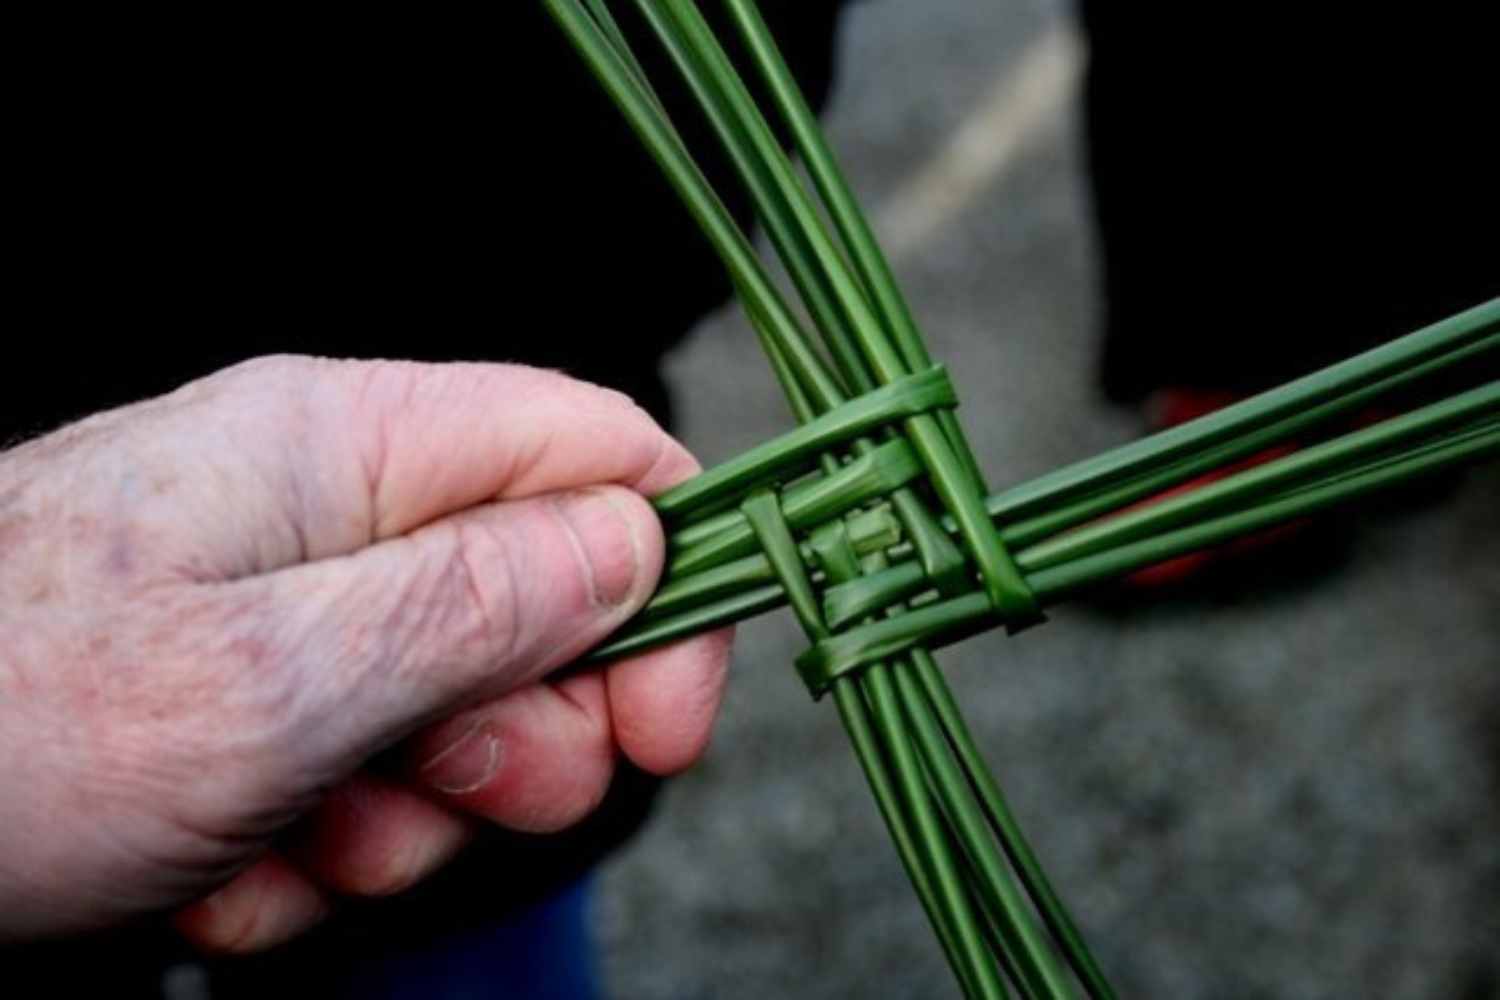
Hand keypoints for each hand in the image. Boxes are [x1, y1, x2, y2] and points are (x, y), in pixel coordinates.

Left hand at [0, 357, 730, 949]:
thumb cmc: (1, 728)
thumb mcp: (270, 680)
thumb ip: (473, 603)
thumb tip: (629, 544)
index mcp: (350, 445)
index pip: (597, 452)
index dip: (665, 576)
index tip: (665, 719)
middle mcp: (331, 506)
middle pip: (545, 594)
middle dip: (530, 729)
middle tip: (446, 796)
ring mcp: (290, 603)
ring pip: (459, 706)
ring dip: (415, 810)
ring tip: (303, 843)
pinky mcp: (251, 692)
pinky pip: (363, 772)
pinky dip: (327, 846)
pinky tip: (237, 871)